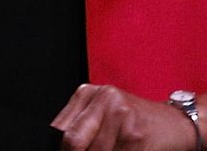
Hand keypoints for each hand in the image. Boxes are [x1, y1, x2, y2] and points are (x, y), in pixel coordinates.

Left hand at [53, 84, 198, 150]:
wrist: (176, 123)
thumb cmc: (136, 118)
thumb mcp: (103, 111)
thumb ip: (80, 124)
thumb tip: (61, 145)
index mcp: (88, 92)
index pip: (61, 128)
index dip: (64, 147)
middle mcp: (104, 100)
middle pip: (75, 140)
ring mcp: (122, 117)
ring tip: (113, 149)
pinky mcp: (136, 136)